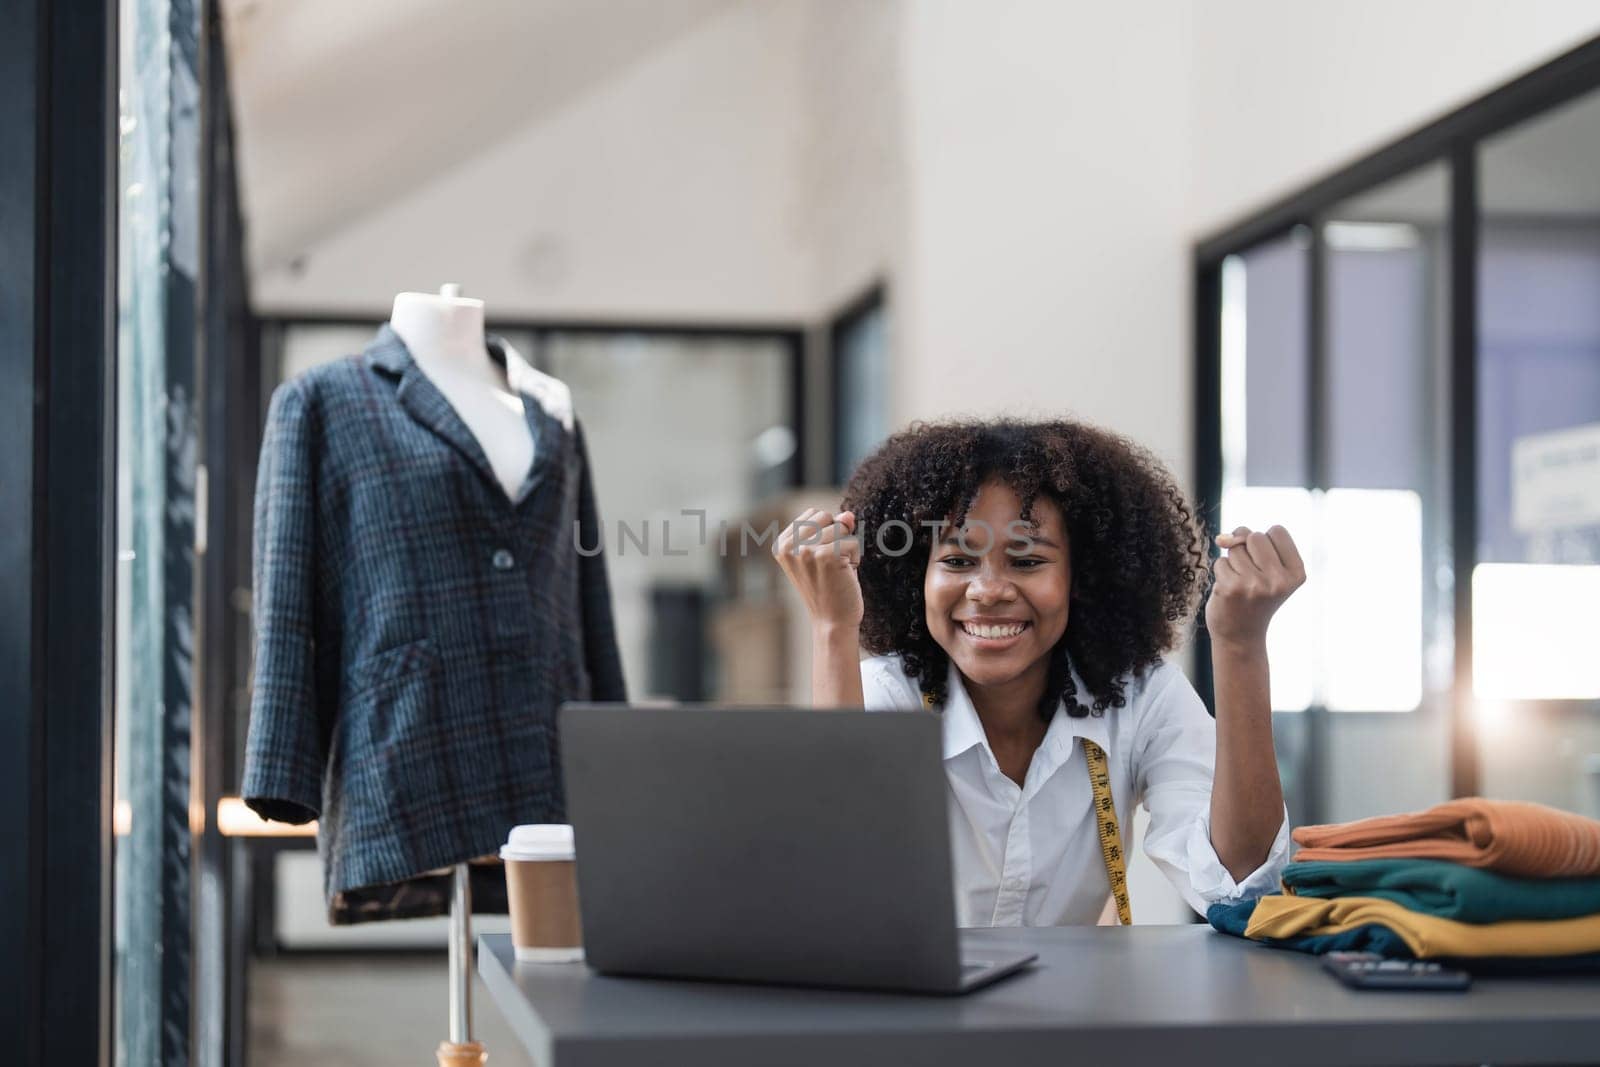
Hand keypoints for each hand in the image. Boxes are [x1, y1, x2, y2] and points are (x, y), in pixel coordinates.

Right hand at [773, 508, 862, 630]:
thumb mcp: (824, 552)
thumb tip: (848, 515)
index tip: (820, 558)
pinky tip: (845, 575)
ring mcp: (806, 550)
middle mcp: (789, 546)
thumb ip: (832, 528)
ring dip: (847, 548)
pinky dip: (855, 557)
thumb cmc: (829, 586)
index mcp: (782, 545)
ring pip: (842, 527)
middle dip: (837, 536)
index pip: (813, 514)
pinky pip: (853, 541)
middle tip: (830, 565)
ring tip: (837, 570)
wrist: (832, 621)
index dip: (826, 531)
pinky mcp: (826, 555)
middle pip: (826, 516)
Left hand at [1205, 524, 1305, 649]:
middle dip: (1247, 549)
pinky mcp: (1231, 588)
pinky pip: (1220, 561)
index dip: (1266, 542)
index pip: (1278, 530)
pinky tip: (1229, 591)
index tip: (1267, 565)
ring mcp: (1255, 584)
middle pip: (1255, 536)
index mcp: (1296, 573)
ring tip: (1241, 584)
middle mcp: (1279, 580)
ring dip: (1233, 562)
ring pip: (1235, 548)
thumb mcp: (1266, 569)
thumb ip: (1250, 543)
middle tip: (1251, 574)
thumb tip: (1222, 538)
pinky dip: (1221, 573)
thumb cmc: (1254, 597)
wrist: (1241, 636)